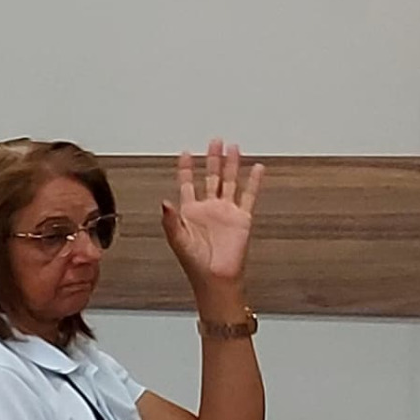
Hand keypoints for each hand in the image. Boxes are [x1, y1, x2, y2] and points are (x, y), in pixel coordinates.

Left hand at [159, 139, 263, 299]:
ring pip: (229, 182)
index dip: (186, 168)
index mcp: (190, 212)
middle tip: (214, 141)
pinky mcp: (242, 218)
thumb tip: (164, 201)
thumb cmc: (195, 263)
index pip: (187, 184)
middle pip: (211, 177)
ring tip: (233, 147)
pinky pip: (249, 196)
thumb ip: (170, 220)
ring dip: (231, 165)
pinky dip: (253, 182)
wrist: (216, 278)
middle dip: (212, 159)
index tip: (185, 153)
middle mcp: (209, 208)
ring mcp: (226, 212)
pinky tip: (256, 168)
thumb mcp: (177, 239)